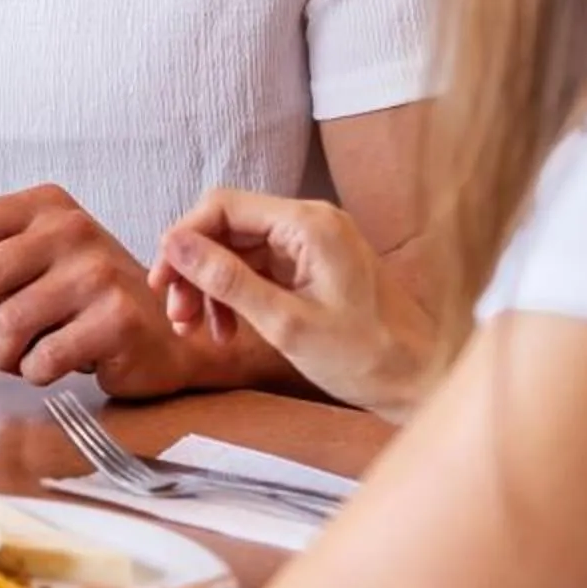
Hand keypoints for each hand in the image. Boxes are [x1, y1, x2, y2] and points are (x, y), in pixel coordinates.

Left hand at [0, 183, 243, 396]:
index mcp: (44, 207)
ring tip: (18, 356)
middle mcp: (71, 230)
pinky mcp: (117, 317)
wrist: (168, 336)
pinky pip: (43, 357)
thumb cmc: (88, 301)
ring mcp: (98, 272)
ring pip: (8, 323)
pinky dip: (35, 372)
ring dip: (0, 354)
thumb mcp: (31, 268)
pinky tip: (54, 364)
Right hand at [150, 188, 437, 418]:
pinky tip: (227, 328)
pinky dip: (236, 295)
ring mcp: (314, 243)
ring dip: (211, 286)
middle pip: (227, 227)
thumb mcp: (286, 323)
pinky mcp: (315, 265)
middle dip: (195, 268)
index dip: (184, 238)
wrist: (424, 381)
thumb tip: (174, 244)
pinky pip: (259, 267)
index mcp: (309, 225)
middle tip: (175, 313)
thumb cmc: (367, 357)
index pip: (224, 206)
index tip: (163, 279)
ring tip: (196, 329)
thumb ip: (227, 280)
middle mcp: (311, 222)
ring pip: (238, 249)